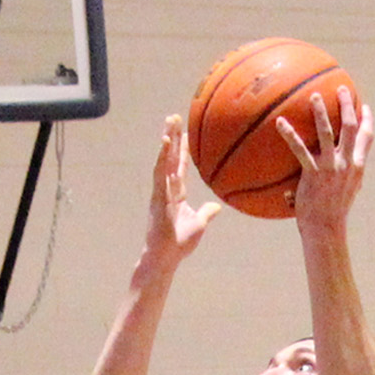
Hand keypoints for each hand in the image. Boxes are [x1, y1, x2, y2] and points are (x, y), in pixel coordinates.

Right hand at [146, 114, 221, 262]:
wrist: (166, 258)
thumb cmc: (179, 244)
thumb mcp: (199, 224)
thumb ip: (207, 213)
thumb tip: (217, 206)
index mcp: (177, 194)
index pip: (180, 167)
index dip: (182, 150)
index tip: (186, 133)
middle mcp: (167, 189)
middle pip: (170, 158)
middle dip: (172, 137)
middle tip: (174, 116)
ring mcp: (161, 191)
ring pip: (163, 160)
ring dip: (167, 140)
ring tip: (170, 122)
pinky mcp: (157, 197)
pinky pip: (160, 173)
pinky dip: (162, 157)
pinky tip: (164, 142)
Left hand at [274, 84, 370, 232]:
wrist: (326, 228)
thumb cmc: (333, 213)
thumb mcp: (345, 193)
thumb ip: (344, 178)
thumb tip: (337, 172)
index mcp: (356, 166)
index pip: (367, 138)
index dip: (367, 121)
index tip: (365, 107)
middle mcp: (347, 163)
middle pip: (351, 127)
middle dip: (347, 105)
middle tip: (341, 88)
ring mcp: (331, 167)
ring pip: (328, 132)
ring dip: (321, 112)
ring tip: (313, 96)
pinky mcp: (314, 173)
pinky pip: (300, 149)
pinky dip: (290, 134)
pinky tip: (280, 122)